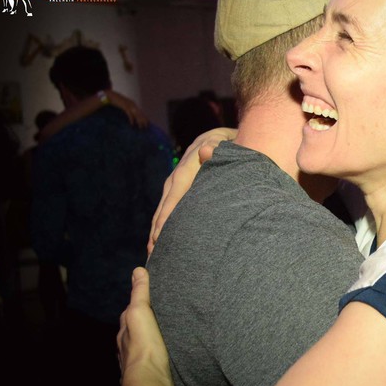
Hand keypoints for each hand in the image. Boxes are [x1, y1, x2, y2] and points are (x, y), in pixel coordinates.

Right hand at [108, 90, 148, 128]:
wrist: (110, 95)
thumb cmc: (116, 100)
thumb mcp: (124, 104)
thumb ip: (128, 108)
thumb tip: (130, 114)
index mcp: (133, 104)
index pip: (141, 112)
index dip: (145, 118)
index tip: (148, 123)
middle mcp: (133, 105)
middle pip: (140, 114)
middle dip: (144, 121)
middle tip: (146, 127)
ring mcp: (129, 105)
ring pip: (136, 114)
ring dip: (139, 121)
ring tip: (141, 127)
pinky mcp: (125, 106)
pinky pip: (129, 114)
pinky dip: (131, 119)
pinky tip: (132, 124)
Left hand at [117, 268, 172, 385]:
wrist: (148, 381)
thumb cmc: (144, 346)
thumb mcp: (141, 312)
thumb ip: (140, 293)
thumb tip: (138, 269)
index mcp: (124, 328)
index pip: (131, 310)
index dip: (139, 302)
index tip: (151, 296)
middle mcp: (125, 343)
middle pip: (135, 327)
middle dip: (144, 321)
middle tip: (160, 314)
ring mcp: (133, 359)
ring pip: (140, 343)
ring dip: (149, 338)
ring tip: (164, 333)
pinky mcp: (145, 372)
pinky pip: (148, 357)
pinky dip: (153, 352)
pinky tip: (162, 353)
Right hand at [147, 128, 236, 254]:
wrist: (226, 136)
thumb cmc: (233, 145)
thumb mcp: (229, 144)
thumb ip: (220, 149)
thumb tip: (206, 151)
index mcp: (192, 161)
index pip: (178, 188)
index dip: (168, 210)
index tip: (161, 230)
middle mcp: (180, 171)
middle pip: (167, 200)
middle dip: (159, 224)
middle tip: (153, 248)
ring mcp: (179, 178)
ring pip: (165, 203)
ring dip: (158, 226)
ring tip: (152, 249)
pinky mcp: (181, 185)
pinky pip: (170, 204)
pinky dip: (164, 221)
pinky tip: (160, 239)